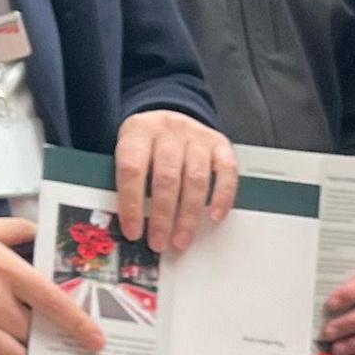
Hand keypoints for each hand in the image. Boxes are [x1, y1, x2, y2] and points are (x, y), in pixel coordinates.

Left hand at [112, 110, 234, 253]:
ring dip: (189, 215)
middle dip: (162, 216)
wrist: (170, 112)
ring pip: (195, 179)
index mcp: (138, 131)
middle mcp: (169, 131)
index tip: (133, 231)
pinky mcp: (220, 144)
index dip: (131, 204)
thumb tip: (130, 223)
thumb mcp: (129, 151)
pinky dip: (222, 197)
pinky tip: (214, 217)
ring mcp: (197, 136)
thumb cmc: (147, 143)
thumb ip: (128, 181)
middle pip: (166, 177)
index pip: (132, 169)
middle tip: (159, 242)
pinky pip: (226, 172)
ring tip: (181, 239)